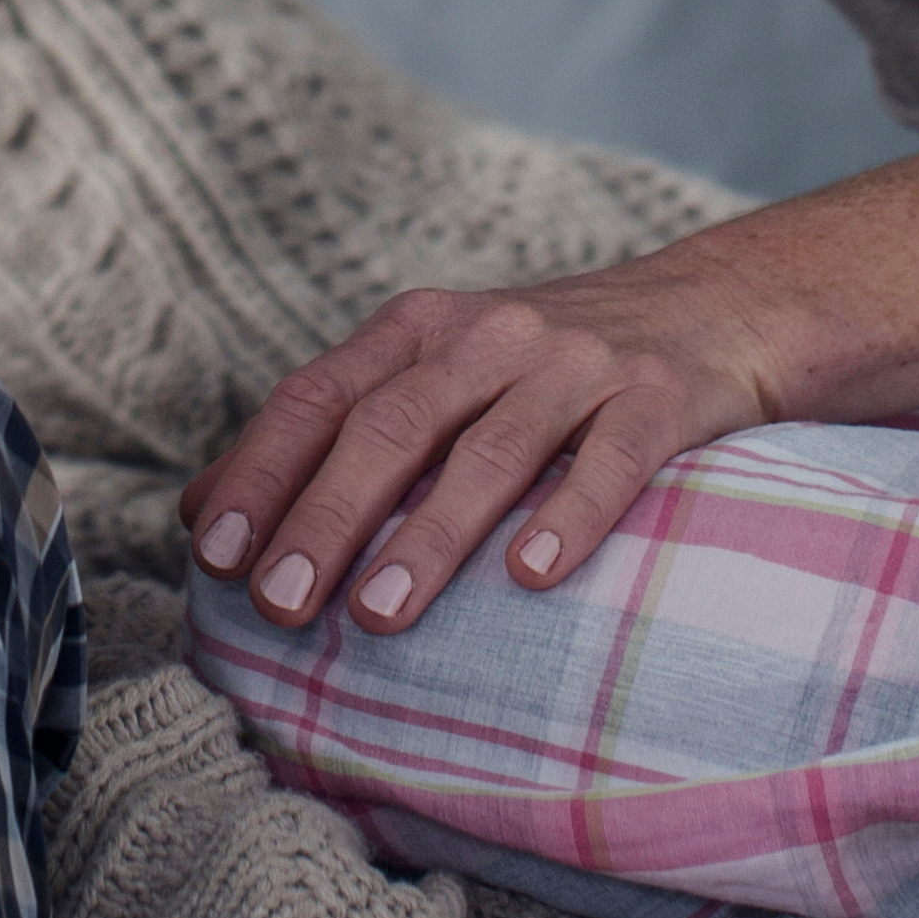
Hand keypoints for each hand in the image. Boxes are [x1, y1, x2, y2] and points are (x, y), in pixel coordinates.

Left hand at [183, 256, 790, 634]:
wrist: (720, 303)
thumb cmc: (551, 365)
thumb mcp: (436, 373)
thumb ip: (330, 433)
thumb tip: (198, 514)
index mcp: (420, 329)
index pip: (319, 395)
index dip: (262, 471)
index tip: (215, 552)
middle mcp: (490, 336)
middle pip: (391, 425)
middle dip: (326, 517)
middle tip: (280, 605)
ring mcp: (578, 363)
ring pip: (491, 450)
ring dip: (427, 534)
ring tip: (376, 614)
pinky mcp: (660, 397)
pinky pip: (611, 459)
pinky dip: (570, 514)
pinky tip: (531, 576)